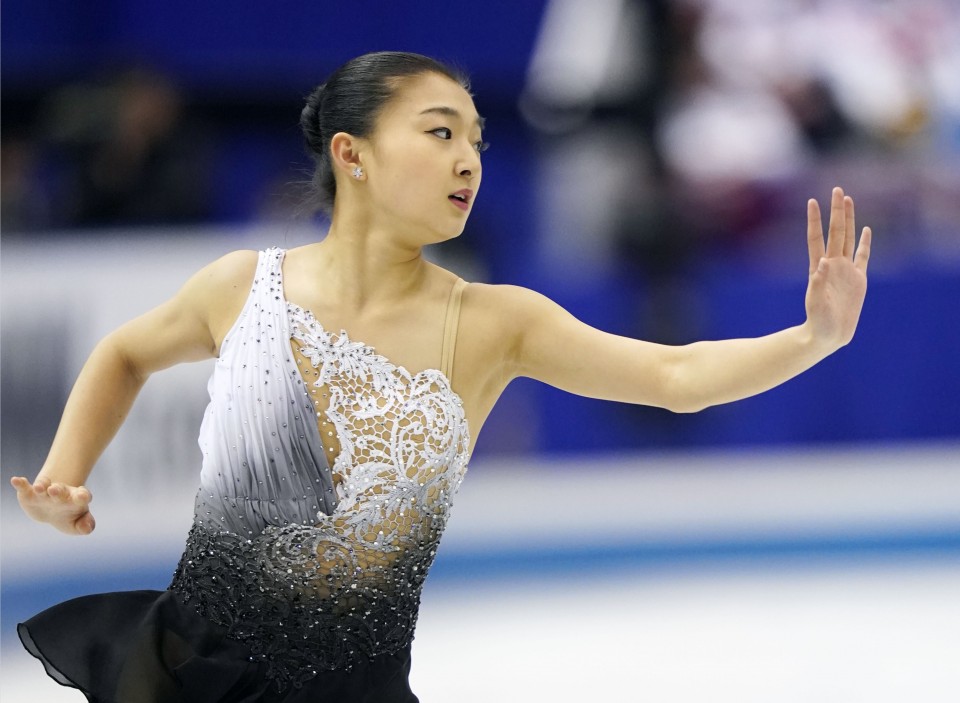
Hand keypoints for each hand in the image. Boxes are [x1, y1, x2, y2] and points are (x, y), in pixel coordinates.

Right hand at [10, 475, 95, 534]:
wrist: (52, 511)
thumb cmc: (68, 517)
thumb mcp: (78, 525)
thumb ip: (86, 526)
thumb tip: (87, 528)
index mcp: (76, 500)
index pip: (82, 496)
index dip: (83, 496)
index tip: (83, 496)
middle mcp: (61, 493)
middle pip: (61, 490)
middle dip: (57, 490)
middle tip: (54, 490)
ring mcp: (46, 492)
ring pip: (44, 486)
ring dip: (42, 486)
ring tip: (38, 488)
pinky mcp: (30, 494)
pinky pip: (25, 487)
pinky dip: (20, 484)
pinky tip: (16, 480)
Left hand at [804, 186, 871, 349]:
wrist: (828, 334)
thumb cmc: (818, 321)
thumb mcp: (815, 303)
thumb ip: (817, 284)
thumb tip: (822, 264)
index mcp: (818, 268)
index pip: (816, 238)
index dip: (815, 220)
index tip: (812, 201)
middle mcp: (832, 264)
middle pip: (835, 232)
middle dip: (836, 211)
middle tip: (837, 189)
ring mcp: (846, 270)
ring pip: (848, 238)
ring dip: (849, 219)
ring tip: (848, 200)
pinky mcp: (858, 279)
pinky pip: (863, 256)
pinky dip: (864, 242)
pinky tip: (866, 229)